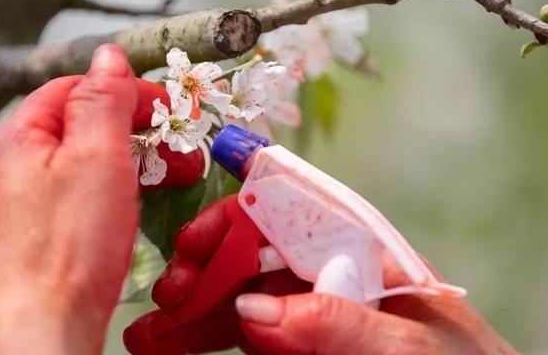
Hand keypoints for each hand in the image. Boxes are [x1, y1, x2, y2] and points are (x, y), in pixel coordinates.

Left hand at [0, 44, 199, 353]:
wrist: (36, 338)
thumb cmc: (67, 252)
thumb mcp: (97, 157)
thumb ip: (103, 99)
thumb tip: (108, 55)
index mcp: (14, 139)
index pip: (75, 90)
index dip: (127, 95)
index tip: (166, 113)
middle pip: (74, 132)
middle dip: (132, 138)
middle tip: (177, 160)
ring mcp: (4, 211)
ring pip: (70, 170)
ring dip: (119, 171)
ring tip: (156, 190)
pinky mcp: (15, 245)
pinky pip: (61, 206)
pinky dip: (96, 202)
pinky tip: (115, 222)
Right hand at [124, 195, 517, 354]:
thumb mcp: (403, 342)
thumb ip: (333, 321)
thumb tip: (252, 308)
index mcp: (357, 247)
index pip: (288, 212)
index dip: (237, 217)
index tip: (193, 239)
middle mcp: (327, 268)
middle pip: (252, 253)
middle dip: (205, 268)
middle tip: (170, 293)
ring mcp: (308, 305)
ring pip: (240, 294)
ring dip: (194, 308)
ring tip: (151, 330)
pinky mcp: (298, 338)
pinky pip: (245, 330)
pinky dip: (207, 335)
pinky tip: (176, 341)